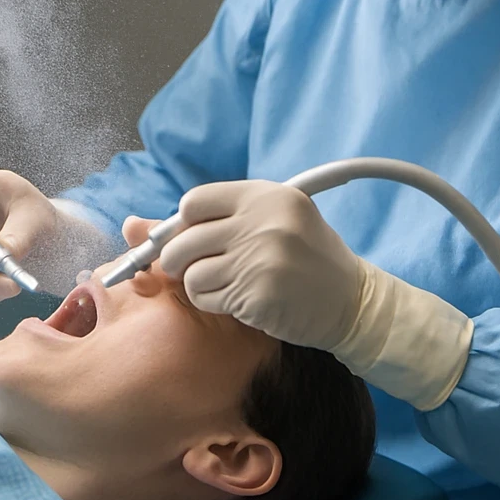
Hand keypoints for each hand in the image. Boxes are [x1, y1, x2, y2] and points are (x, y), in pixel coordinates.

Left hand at [157, 179, 473, 410]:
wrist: (352, 301)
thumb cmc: (309, 258)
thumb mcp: (278, 219)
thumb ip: (226, 216)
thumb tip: (146, 226)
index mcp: (265, 196)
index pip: (194, 202)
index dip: (184, 223)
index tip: (190, 237)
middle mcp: (260, 223)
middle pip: (183, 240)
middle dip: (176, 259)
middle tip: (190, 268)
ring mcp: (257, 260)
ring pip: (190, 274)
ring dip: (198, 284)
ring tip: (224, 285)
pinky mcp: (254, 296)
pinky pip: (206, 299)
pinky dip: (213, 303)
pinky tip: (238, 300)